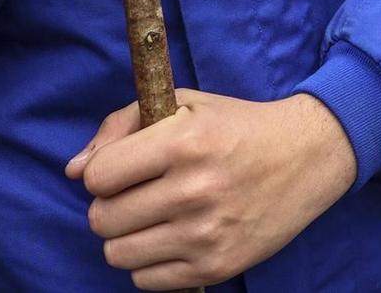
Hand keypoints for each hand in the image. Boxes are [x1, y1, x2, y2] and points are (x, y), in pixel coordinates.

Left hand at [69, 90, 357, 290]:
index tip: (124, 169)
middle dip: (111, 206)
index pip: (98, 177)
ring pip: (118, 254)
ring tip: (154, 218)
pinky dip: (150, 262)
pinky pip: (145, 281)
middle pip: (102, 219)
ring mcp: (206, 234)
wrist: (307, 156)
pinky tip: (173, 238)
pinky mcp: (217, 267)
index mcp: (184, 142)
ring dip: (127, 237)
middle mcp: (194, 190)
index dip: (103, 172)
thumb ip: (121, 125)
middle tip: (138, 195)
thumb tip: (73, 170)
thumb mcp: (184, 105)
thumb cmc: (238, 127)